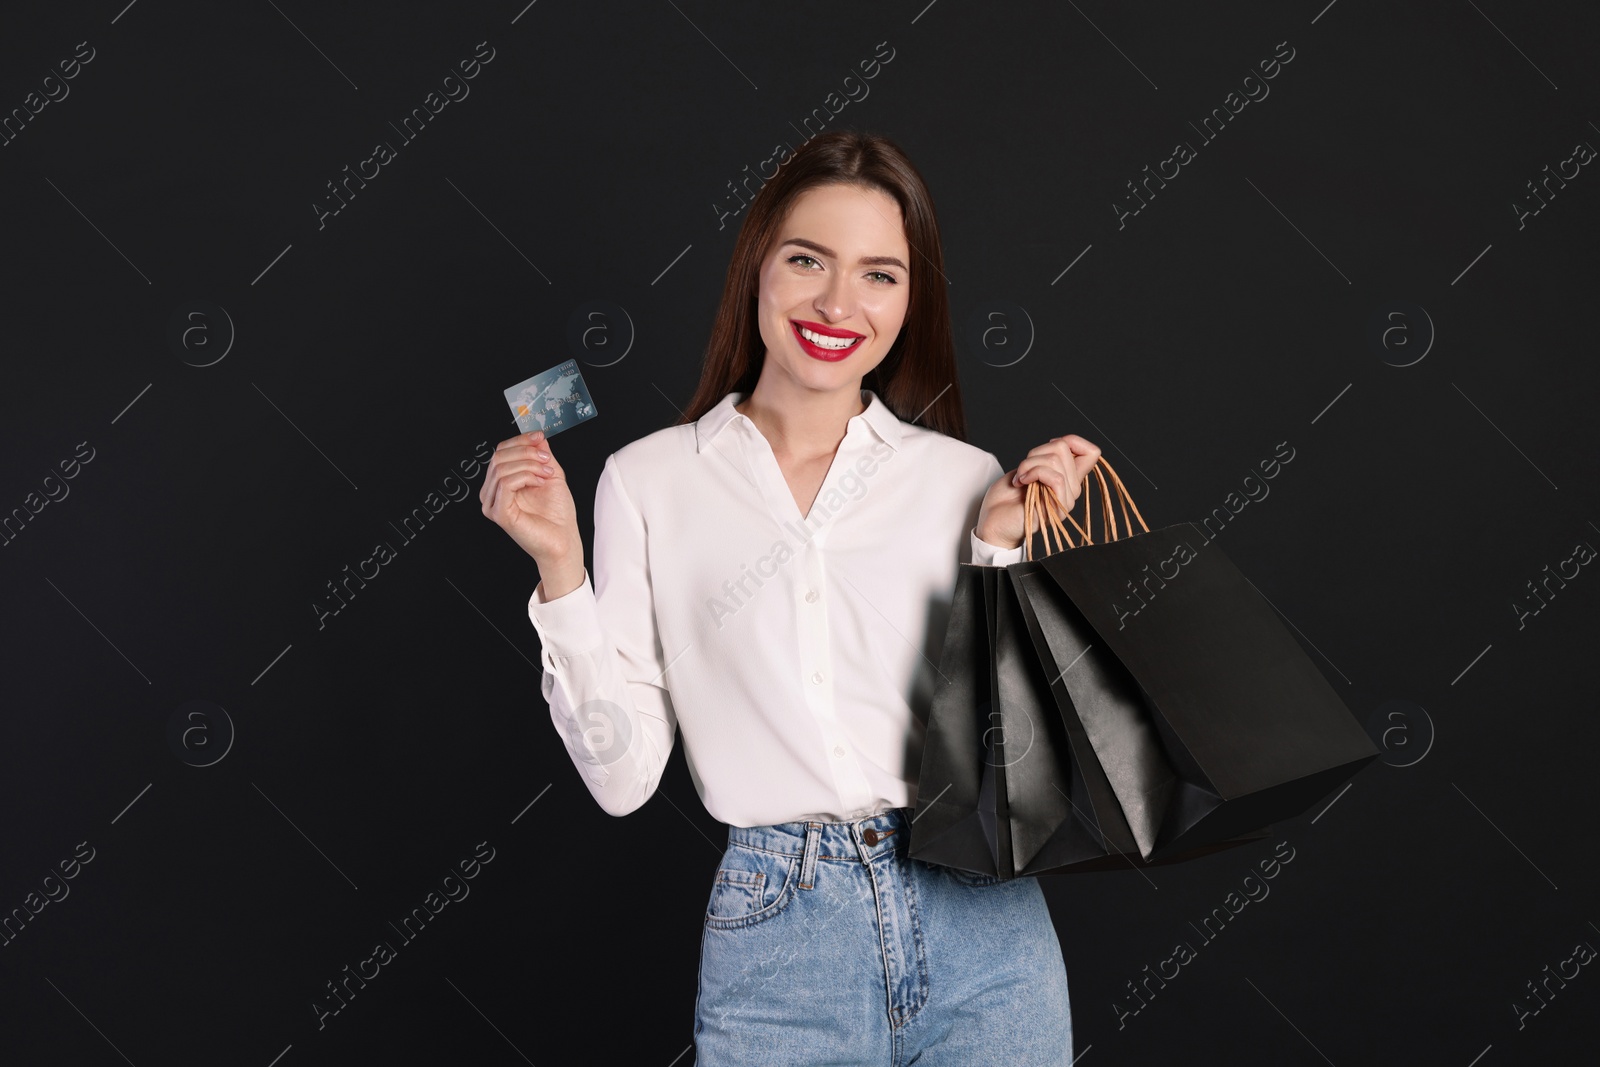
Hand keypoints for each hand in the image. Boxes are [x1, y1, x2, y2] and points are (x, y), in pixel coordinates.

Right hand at [480, 430, 584, 593]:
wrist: (564, 540)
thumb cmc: (557, 515)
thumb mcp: (550, 475)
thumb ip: (541, 455)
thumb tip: (536, 436)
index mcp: (501, 483)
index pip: (501, 451)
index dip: (520, 441)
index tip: (540, 437)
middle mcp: (492, 493)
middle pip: (498, 456)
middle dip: (526, 452)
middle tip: (546, 461)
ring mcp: (492, 504)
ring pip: (501, 467)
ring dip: (529, 465)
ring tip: (546, 474)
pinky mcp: (499, 513)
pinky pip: (505, 483)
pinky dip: (525, 476)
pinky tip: (538, 483)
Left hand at [975, 434, 1102, 549]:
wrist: (993, 522)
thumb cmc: (1005, 497)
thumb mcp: (1028, 468)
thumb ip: (1047, 457)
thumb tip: (1062, 442)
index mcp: (1067, 479)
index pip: (1091, 452)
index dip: (1072, 440)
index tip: (1047, 449)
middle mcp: (1070, 489)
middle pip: (1064, 447)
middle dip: (1036, 453)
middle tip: (1023, 470)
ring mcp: (1065, 500)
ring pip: (1056, 460)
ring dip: (1029, 464)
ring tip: (1020, 478)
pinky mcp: (1057, 509)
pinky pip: (1055, 478)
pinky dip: (1033, 473)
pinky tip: (1022, 482)